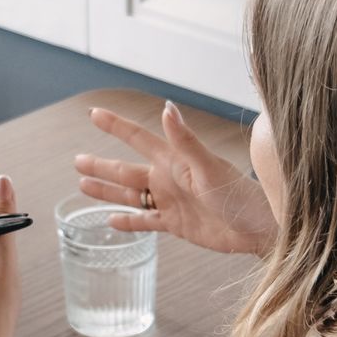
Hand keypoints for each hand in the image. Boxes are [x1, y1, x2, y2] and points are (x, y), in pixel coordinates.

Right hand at [75, 102, 276, 255]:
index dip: (115, 126)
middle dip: (102, 165)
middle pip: (126, 170)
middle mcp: (169, 178)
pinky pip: (146, 222)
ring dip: (107, 192)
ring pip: (131, 196)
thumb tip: (166, 109)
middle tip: (77, 160)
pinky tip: (111, 222)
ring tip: (83, 186)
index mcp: (174, 160)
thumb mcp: (208, 167)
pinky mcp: (177, 224)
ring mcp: (171, 201)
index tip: (93, 113)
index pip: (137, 138)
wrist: (259, 227)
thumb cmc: (239, 194)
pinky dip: (129, 223)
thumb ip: (185, 141)